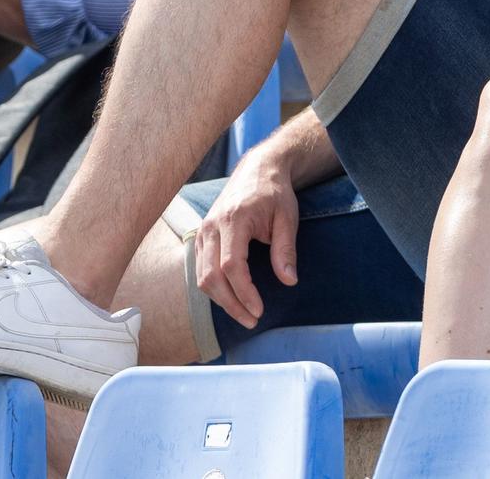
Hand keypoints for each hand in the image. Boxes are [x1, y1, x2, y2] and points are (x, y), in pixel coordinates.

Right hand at [194, 155, 299, 327]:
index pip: (231, 265)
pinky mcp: (201, 236)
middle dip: (231, 304)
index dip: (244, 292)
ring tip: (245, 313)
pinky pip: (200, 269)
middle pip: (211, 276)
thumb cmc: (275, 193)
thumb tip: (289, 281)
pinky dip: (214, 288)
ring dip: (221, 300)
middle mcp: (212, 226)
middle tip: (252, 320)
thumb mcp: (288, 218)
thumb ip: (286, 250)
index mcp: (234, 219)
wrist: (258, 169)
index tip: (259, 311)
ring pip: (202, 276)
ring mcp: (202, 231)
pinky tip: (232, 297)